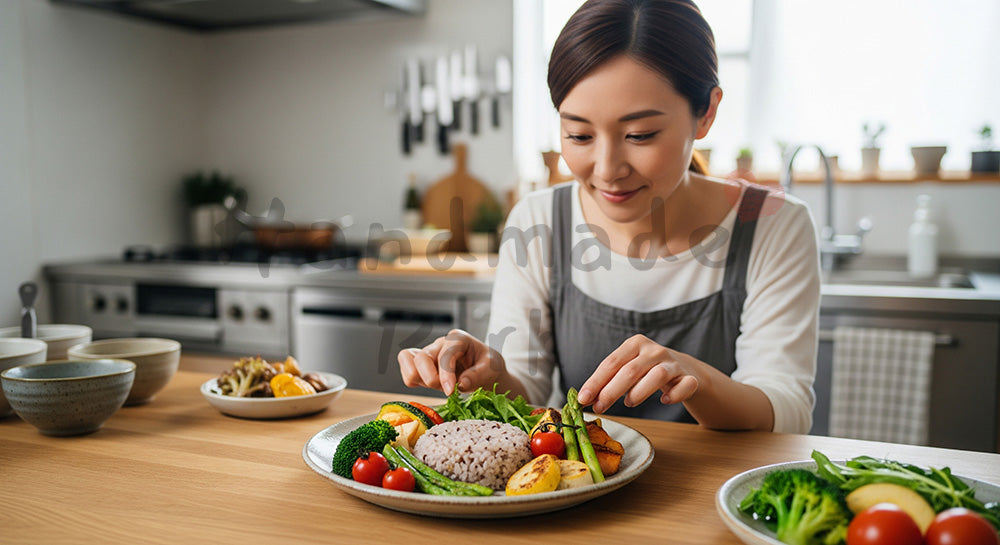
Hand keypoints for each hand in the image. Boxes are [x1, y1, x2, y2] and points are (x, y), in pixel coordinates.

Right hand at [397, 329, 506, 394]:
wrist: (485, 371)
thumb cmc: (488, 365)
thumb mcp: (493, 368)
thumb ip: (478, 374)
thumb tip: (461, 383)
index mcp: (458, 339)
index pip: (445, 353)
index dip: (445, 373)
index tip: (451, 391)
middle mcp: (440, 344)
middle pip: (421, 357)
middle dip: (430, 378)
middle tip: (445, 390)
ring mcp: (429, 353)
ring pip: (407, 360)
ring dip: (419, 378)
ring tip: (437, 386)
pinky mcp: (421, 365)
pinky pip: (407, 370)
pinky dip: (413, 380)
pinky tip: (430, 386)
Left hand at [576, 334, 699, 412]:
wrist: (686, 370)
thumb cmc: (648, 371)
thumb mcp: (628, 368)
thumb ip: (608, 380)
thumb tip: (585, 399)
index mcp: (635, 344)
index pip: (611, 362)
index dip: (596, 382)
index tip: (583, 399)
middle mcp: (654, 350)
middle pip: (630, 370)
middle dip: (611, 391)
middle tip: (599, 407)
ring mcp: (673, 363)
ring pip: (656, 376)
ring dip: (639, 392)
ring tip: (629, 403)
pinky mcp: (690, 378)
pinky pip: (685, 385)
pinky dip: (674, 394)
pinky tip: (665, 400)